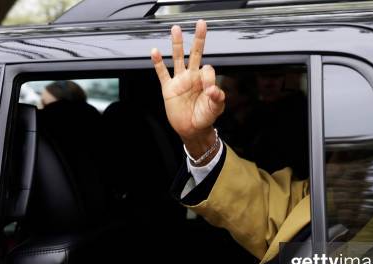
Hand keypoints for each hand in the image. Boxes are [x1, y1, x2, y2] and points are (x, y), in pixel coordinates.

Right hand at [151, 20, 225, 159]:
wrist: (192, 130)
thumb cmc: (205, 118)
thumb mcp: (216, 108)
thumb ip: (217, 97)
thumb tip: (212, 88)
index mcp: (205, 80)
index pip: (207, 68)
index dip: (209, 76)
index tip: (209, 90)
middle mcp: (192, 77)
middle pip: (195, 53)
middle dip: (198, 39)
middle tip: (201, 24)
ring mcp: (180, 81)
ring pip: (178, 58)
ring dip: (177, 44)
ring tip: (176, 29)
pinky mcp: (169, 89)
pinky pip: (162, 73)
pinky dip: (158, 63)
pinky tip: (155, 52)